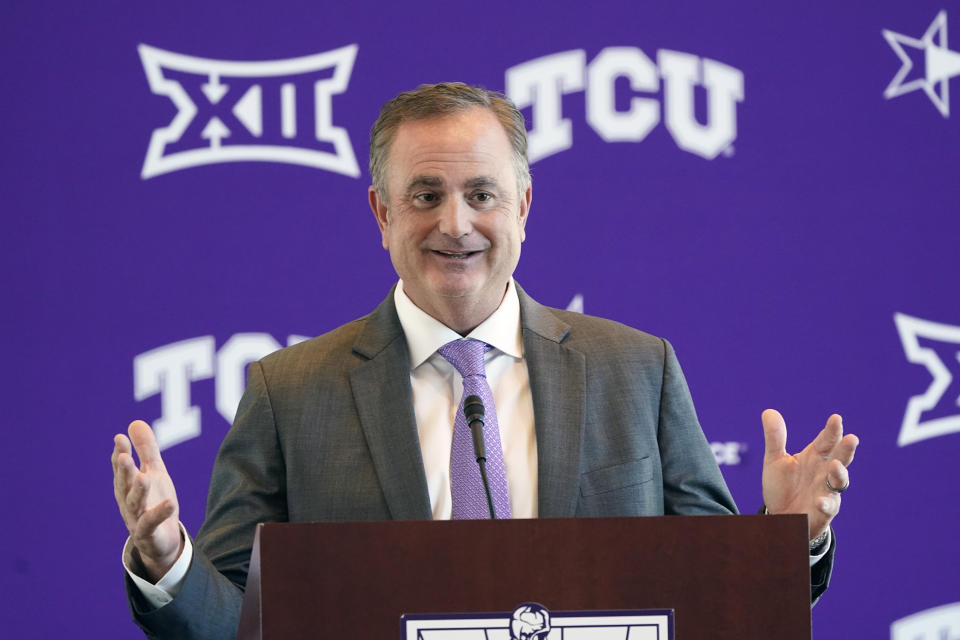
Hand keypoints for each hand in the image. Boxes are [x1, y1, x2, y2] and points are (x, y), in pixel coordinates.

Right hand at [112, 420, 182, 580]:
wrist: (162, 540)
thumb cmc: (154, 502)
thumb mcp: (154, 472)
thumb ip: (146, 449)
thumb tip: (134, 422)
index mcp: (127, 485)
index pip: (121, 467)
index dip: (120, 453)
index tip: (119, 438)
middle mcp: (127, 501)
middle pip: (124, 484)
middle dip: (124, 471)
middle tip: (124, 456)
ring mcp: (136, 518)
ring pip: (134, 504)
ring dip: (138, 491)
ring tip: (144, 477)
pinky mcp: (148, 533)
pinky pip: (152, 523)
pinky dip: (160, 513)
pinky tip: (170, 503)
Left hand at [761, 410, 858, 540]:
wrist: (780, 517)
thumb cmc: (782, 486)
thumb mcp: (774, 460)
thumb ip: (775, 438)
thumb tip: (768, 411)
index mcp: (815, 457)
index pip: (826, 440)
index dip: (832, 430)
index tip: (836, 418)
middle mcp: (824, 472)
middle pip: (840, 458)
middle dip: (846, 449)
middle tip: (852, 438)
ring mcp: (826, 492)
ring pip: (839, 482)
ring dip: (839, 474)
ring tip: (836, 465)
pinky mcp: (823, 512)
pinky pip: (827, 508)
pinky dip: (825, 504)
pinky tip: (819, 500)